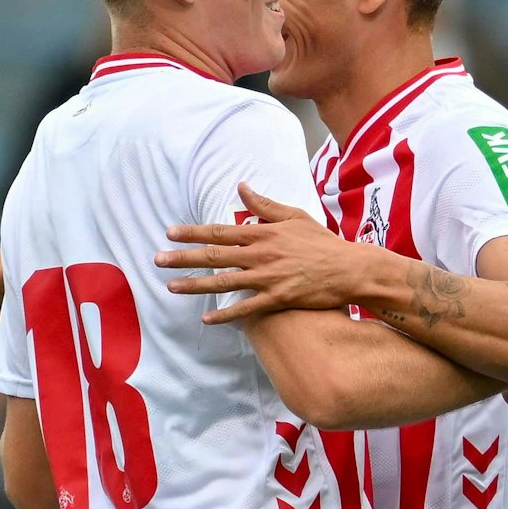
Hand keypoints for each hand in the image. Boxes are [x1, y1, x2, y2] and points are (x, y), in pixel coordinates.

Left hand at [157, 184, 366, 323]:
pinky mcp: (278, 298)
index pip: (220, 231)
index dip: (193, 232)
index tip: (170, 233)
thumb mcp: (295, 216)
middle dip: (183, 258)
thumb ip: (265, 205)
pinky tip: (207, 319)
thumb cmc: (324, 243)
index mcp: (262, 233)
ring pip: (224, 282)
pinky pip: (247, 308)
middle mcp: (260, 255)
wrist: (350, 269)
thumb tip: (242, 188)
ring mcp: (268, 278)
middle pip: (214, 255)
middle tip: (157, 260)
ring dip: (195, 285)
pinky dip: (226, 315)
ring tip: (171, 287)